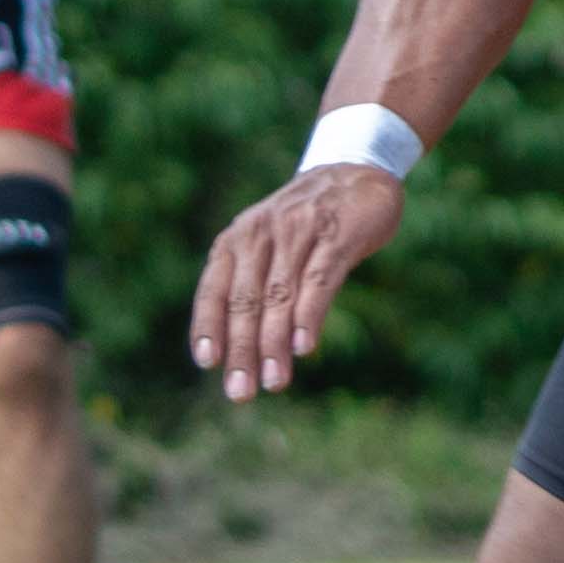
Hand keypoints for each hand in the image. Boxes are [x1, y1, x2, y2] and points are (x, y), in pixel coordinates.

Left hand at [192, 162, 403, 399]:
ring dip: (273, 343)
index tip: (209, 364)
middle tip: (242, 393)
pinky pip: (317, 280)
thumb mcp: (268, 243)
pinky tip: (303, 346)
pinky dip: (308, 315)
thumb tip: (238, 348)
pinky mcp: (335, 236)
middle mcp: (260, 235)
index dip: (208, 327)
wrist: (355, 169)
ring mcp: (298, 233)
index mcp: (236, 240)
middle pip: (245, 302)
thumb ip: (253, 285)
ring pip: (279, 296)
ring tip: (274, 381)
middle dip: (242, 350)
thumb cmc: (307, 221)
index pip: (214, 290)